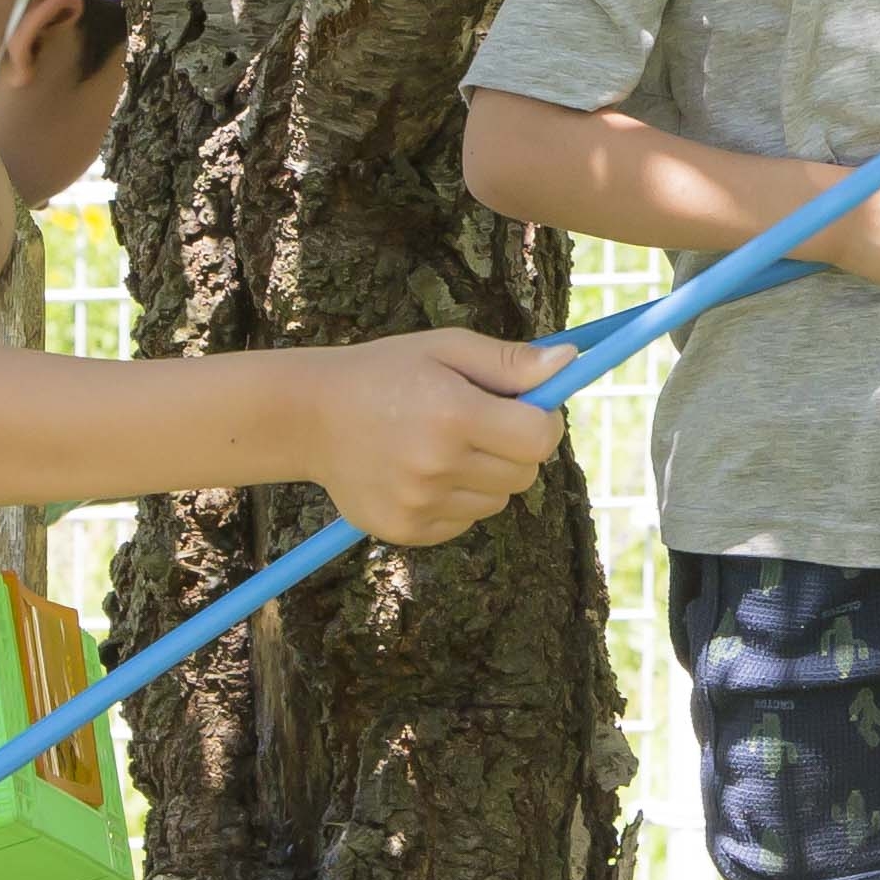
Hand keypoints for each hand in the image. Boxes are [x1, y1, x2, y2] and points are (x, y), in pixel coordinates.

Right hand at [295, 328, 568, 544]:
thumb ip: (511, 361)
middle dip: (517, 449)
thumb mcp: (446, 348)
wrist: (310, 417)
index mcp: (453, 414)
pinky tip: (423, 472)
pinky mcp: (405, 530)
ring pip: (497, 502)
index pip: (539, 439)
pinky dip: (457, 501)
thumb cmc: (387, 373)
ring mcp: (419, 503)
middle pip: (524, 474)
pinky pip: (463, 522)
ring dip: (486, 477)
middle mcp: (437, 464)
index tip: (531, 412)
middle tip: (482, 424)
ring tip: (444, 446)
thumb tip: (570, 364)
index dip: (545, 424)